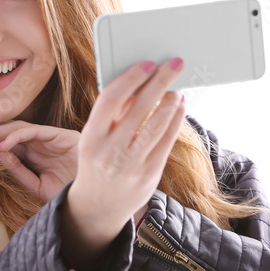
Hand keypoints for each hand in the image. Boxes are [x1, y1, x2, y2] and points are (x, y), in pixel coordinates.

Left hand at [0, 119, 79, 202]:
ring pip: (16, 128)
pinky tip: (1, 145)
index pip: (3, 141)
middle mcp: (38, 142)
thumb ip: (18, 171)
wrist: (96, 198)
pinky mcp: (60, 135)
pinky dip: (15, 137)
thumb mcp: (36, 187)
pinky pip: (33, 132)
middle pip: (5, 129)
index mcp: (32, 154)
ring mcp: (49, 137)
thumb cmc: (70, 193)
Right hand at [60, 58, 185, 266]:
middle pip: (139, 108)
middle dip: (159, 82)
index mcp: (90, 138)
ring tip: (176, 87)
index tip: (147, 64)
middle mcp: (110, 151)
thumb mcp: (94, 140)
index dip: (130, 79)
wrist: (98, 206)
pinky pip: (167, 141)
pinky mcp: (150, 174)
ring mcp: (131, 164)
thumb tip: (138, 84)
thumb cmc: (97, 163)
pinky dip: (175, 120)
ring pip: (157, 124)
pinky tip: (178, 107)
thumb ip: (112, 116)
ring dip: (171, 101)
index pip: (110, 100)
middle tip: (174, 64)